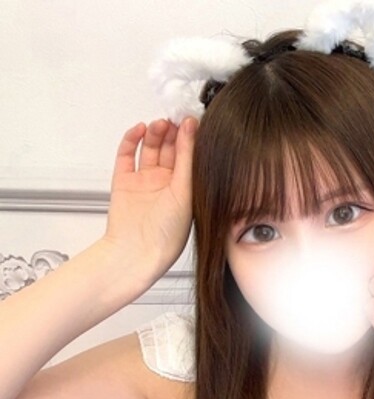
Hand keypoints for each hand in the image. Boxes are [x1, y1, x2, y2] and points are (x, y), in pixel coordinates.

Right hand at [102, 117, 198, 286]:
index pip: (189, 157)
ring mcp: (144, 182)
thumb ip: (187, 159)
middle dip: (173, 132)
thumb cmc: (166, 235)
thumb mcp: (185, 192)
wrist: (136, 253)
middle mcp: (166, 185)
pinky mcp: (124, 181)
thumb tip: (192, 128)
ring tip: (161, 123)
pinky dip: (132, 140)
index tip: (193, 119)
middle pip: (170, 149)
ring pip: (150, 148)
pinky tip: (140, 129)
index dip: (190, 137)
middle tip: (176, 116)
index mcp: (186, 190)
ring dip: (155, 133)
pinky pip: (127, 154)